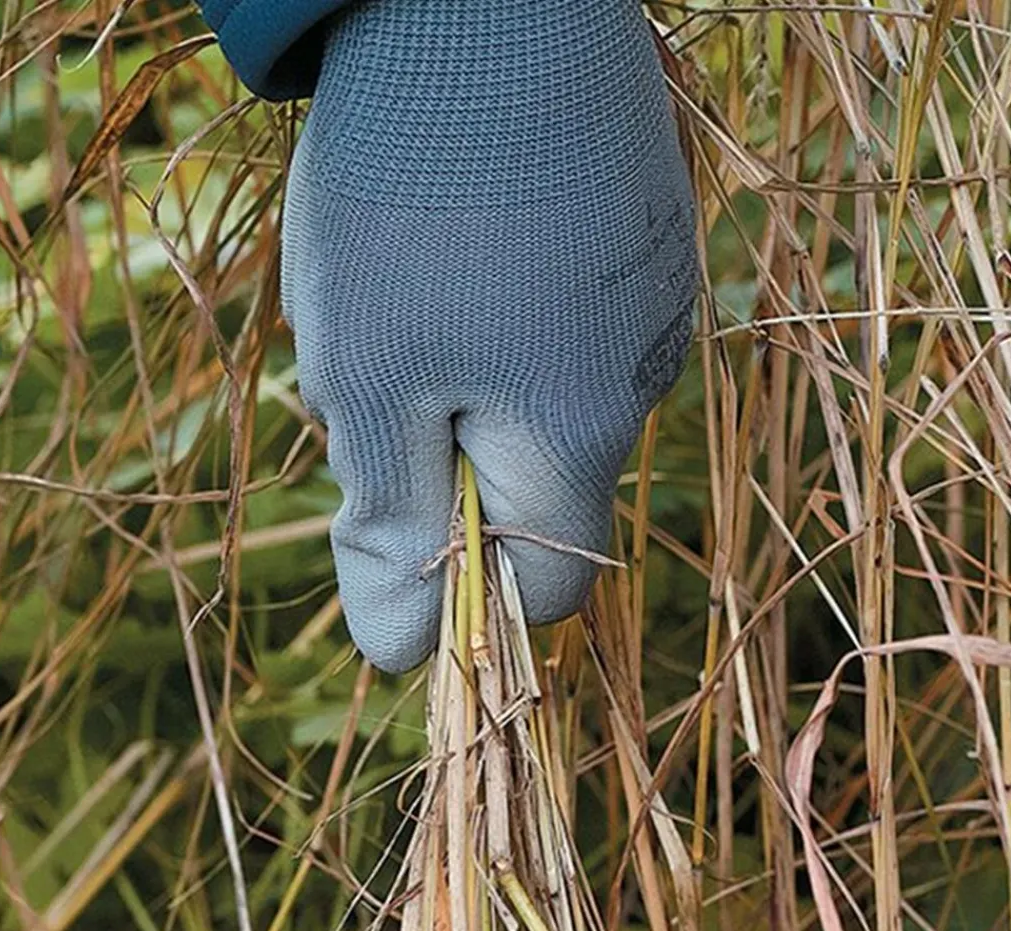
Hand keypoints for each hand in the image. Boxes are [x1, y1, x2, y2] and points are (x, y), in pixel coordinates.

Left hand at [282, 0, 699, 664]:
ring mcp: (644, 280)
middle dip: (432, 457)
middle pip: (526, 485)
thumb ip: (389, 526)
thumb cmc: (411, 194)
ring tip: (392, 269)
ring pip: (526, 388)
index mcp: (583, 430)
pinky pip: (542, 305)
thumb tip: (397, 656)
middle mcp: (642, 366)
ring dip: (444, 368)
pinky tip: (429, 215)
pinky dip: (475, 294)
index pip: (543, 593)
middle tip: (365, 358)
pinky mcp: (629, 208)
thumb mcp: (367, 383)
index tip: (381, 516)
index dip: (457, 590)